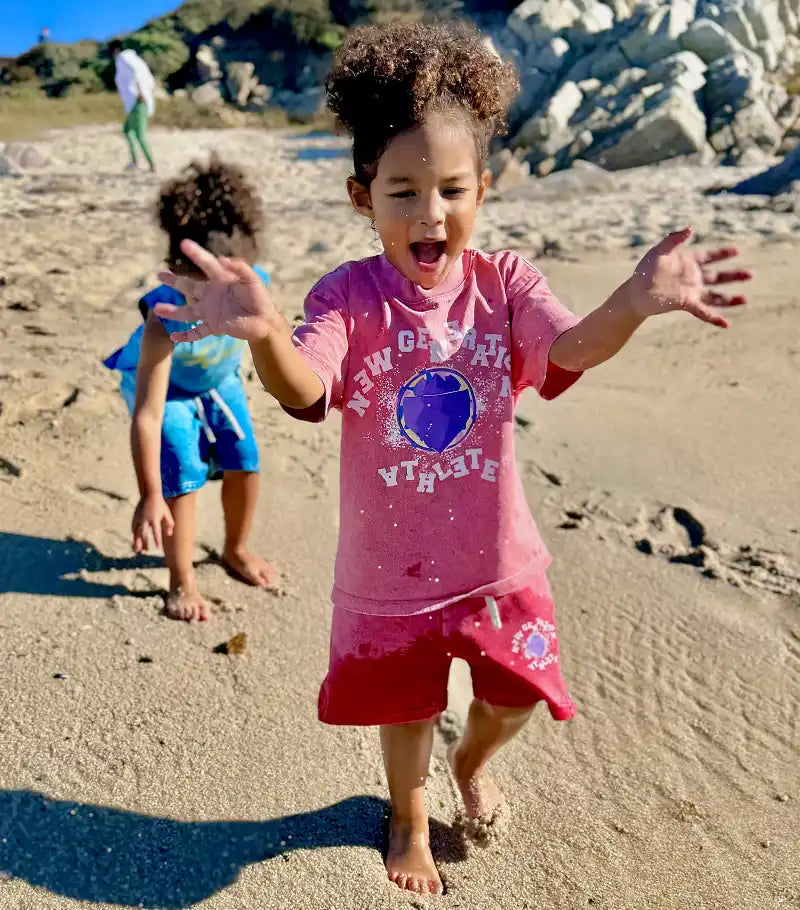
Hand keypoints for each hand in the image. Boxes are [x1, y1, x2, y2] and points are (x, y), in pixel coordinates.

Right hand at [132, 494, 173, 552]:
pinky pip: (134, 528)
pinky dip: (135, 535)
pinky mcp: (135, 517)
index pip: (156, 533)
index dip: (157, 541)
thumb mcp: (167, 513)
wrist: (149, 494)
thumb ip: (169, 524)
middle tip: (145, 552)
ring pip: (136, 533)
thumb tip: (169, 534)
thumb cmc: (160, 504)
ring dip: (137, 541)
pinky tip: (136, 539)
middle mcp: (145, 520)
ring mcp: (139, 519)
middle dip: (144, 544)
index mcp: (154, 519)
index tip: (158, 549)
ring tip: (138, 550)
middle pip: (143, 535)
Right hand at [154, 239, 281, 342]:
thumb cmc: (260, 299)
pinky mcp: (214, 326)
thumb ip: (240, 267)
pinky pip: (197, 332)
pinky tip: (173, 337)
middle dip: (174, 281)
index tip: (184, 243)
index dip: (196, 254)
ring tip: (157, 308)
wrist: (265, 322)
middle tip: (159, 274)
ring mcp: (211, 311)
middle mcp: (212, 295)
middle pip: (188, 287)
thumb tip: (222, 259)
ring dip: (172, 311)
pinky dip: (186, 335)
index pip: (206, 264)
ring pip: (187, 311)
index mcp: (221, 280)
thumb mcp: (252, 279)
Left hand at [627, 227, 751, 327]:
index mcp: (687, 263)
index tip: (737, 250)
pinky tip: (726, 324)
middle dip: (734, 276)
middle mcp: (692, 278)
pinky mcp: (686, 303)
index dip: (722, 253)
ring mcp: (691, 292)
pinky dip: (714, 317)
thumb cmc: (644, 271)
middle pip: (718, 276)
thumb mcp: (659, 251)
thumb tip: (691, 229)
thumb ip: (674, 239)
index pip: (709, 256)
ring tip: (745, 300)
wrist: (635, 293)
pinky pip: (704, 311)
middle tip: (751, 274)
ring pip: (715, 296)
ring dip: (730, 299)